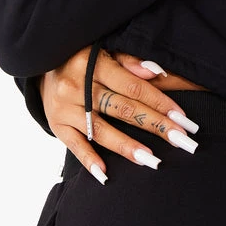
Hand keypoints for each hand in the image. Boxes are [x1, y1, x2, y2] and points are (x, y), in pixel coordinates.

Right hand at [40, 46, 199, 181]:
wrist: (41, 60)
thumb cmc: (81, 57)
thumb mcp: (103, 50)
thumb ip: (129, 62)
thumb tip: (156, 72)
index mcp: (94, 63)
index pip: (134, 88)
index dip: (160, 103)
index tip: (183, 119)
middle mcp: (78, 86)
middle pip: (123, 109)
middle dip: (155, 126)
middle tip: (181, 141)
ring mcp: (65, 107)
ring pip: (100, 130)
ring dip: (127, 147)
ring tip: (152, 160)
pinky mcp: (55, 123)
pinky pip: (73, 144)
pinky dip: (89, 159)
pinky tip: (105, 174)